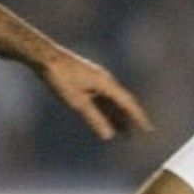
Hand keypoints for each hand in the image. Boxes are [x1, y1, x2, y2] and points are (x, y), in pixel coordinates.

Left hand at [37, 49, 153, 140]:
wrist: (46, 58)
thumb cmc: (61, 77)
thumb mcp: (78, 102)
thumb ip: (95, 119)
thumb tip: (109, 136)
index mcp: (106, 84)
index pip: (128, 103)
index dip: (138, 117)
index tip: (147, 130)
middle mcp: (105, 81)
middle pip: (122, 103)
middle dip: (130, 120)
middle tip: (137, 135)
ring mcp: (97, 80)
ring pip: (112, 101)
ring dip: (118, 116)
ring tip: (123, 132)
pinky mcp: (88, 80)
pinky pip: (103, 98)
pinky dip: (106, 110)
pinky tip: (105, 118)